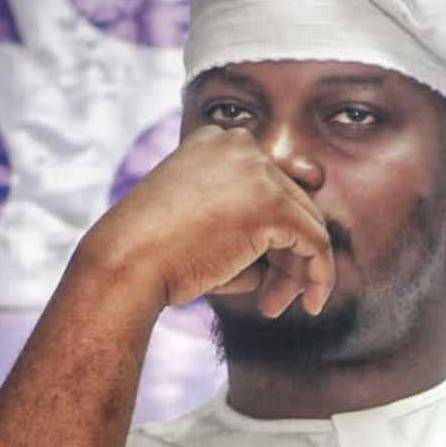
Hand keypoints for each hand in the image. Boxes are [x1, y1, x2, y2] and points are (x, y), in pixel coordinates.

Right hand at [79, 125, 334, 316]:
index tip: (261, 269)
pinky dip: (320, 276)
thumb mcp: (201, 220)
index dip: (269, 233)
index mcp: (217, 140)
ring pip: (306, 224)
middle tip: (269, 301)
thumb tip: (301, 251)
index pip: (266, 185)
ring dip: (295, 271)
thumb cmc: (152, 253)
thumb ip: (248, 223)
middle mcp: (242, 146)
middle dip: (284, 257)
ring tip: (274, 307)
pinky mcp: (275, 205)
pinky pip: (317, 243)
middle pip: (290, 204)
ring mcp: (261, 172)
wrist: (125, 262)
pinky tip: (311, 304)